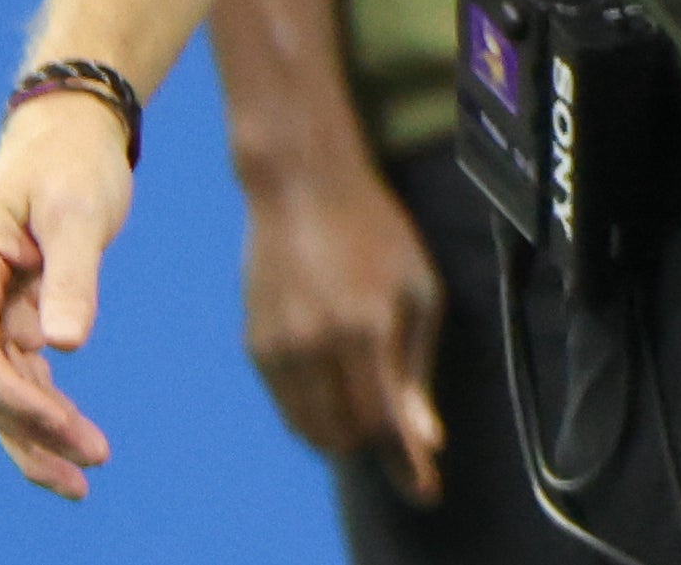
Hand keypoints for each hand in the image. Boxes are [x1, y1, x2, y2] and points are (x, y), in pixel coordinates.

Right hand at [0, 94, 136, 495]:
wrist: (72, 133)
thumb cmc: (73, 163)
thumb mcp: (80, 209)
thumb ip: (72, 275)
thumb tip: (63, 347)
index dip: (13, 398)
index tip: (62, 430)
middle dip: (31, 432)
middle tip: (85, 474)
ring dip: (36, 436)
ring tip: (81, 482)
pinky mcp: (8, 316)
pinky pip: (19, 375)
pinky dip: (44, 411)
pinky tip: (73, 447)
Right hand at [240, 145, 440, 497]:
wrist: (302, 190)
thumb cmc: (377, 235)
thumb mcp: (419, 290)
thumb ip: (417, 369)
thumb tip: (424, 438)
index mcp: (365, 329)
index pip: (382, 420)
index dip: (406, 461)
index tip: (425, 491)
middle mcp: (316, 345)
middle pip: (344, 433)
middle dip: (376, 444)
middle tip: (400, 436)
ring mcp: (278, 349)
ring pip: (309, 428)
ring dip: (342, 434)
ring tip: (369, 414)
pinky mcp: (255, 347)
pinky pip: (287, 405)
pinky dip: (313, 414)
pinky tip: (337, 396)